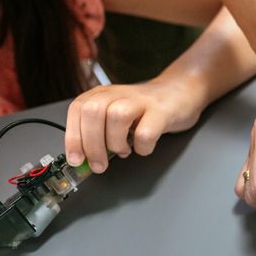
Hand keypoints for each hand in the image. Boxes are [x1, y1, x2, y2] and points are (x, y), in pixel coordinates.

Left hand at [65, 76, 208, 172]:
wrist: (181, 91)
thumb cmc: (146, 109)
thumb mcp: (117, 115)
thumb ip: (100, 133)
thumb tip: (85, 159)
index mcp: (103, 94)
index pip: (78, 110)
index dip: (73, 137)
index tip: (76, 160)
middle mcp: (118, 94)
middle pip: (93, 112)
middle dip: (91, 144)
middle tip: (98, 165)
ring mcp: (141, 101)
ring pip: (116, 117)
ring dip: (115, 143)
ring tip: (124, 151)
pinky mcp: (161, 112)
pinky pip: (146, 132)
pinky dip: (142, 147)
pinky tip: (143, 148)